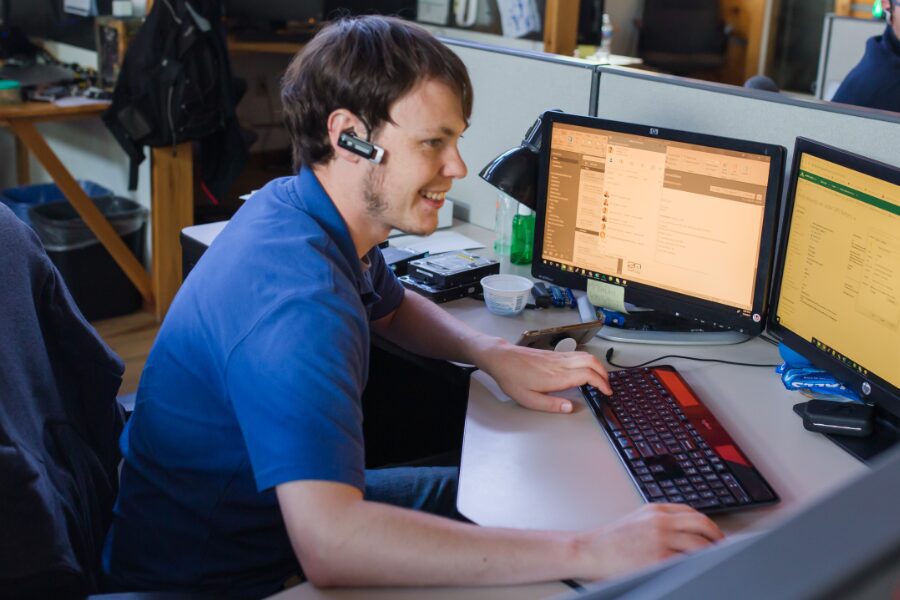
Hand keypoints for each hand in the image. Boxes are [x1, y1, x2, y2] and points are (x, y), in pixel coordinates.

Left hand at [474, 339, 611, 412]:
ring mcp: (558, 357)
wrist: (502, 359)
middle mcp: (561, 364)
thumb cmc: (513, 379)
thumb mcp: (528, 399)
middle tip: (607, 386)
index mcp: (557, 376)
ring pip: (586, 355)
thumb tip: (570, 408)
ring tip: (600, 378)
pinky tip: (585, 369)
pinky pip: (577, 354)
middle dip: (604, 374)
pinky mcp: (554, 354)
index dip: (601, 383)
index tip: (607, 392)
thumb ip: (551, 405)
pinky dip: (588, 361)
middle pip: (592, 362)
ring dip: (598, 366)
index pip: (588, 375)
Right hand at [575, 503, 724, 580]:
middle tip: (723, 548)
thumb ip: (661, 521)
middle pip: (701, 524)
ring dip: (711, 553)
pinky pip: (686, 562)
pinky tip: (700, 570)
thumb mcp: (637, 520)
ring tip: (715, 562)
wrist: (589, 550)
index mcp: (655, 509)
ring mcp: (659, 539)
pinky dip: (696, 566)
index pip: (692, 512)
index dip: (709, 525)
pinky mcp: (657, 558)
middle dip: (717, 536)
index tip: (715, 535)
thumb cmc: (610, 540)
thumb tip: (686, 531)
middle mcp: (660, 521)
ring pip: (698, 544)